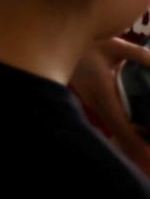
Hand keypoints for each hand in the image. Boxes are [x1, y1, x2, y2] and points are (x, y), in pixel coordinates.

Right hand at [71, 37, 149, 175]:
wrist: (57, 40)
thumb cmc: (87, 42)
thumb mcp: (115, 45)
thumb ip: (140, 56)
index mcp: (102, 89)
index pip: (119, 122)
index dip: (133, 140)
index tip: (146, 154)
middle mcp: (95, 100)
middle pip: (116, 130)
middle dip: (133, 146)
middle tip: (149, 158)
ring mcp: (91, 101)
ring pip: (111, 126)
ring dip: (127, 138)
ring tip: (144, 149)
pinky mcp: (91, 100)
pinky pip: (108, 119)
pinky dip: (121, 129)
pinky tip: (134, 131)